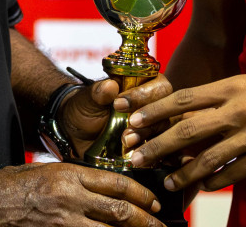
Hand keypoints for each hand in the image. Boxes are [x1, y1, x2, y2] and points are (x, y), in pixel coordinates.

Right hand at [0, 162, 162, 226]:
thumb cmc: (5, 187)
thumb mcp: (41, 171)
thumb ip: (69, 179)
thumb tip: (95, 187)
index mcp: (67, 175)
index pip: (114, 182)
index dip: (139, 194)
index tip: (152, 203)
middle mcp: (68, 198)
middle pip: (119, 211)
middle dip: (145, 222)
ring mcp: (61, 222)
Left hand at [59, 76, 173, 158]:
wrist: (77, 134)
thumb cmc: (86, 109)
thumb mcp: (89, 100)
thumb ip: (99, 93)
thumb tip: (109, 86)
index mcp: (144, 86)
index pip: (158, 86)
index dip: (142, 95)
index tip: (119, 104)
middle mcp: (155, 107)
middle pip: (168, 111)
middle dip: (148, 120)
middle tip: (128, 127)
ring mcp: (156, 129)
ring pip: (166, 132)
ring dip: (148, 138)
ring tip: (126, 142)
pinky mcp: (153, 150)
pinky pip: (163, 154)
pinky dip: (153, 157)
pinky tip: (138, 160)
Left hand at [125, 73, 245, 191]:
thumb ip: (221, 98)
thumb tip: (188, 112)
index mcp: (231, 87)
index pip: (181, 99)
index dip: (153, 110)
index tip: (129, 119)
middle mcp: (238, 109)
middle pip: (186, 130)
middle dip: (156, 146)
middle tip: (135, 157)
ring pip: (206, 158)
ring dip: (181, 174)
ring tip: (166, 183)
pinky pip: (233, 173)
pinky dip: (214, 182)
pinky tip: (203, 187)